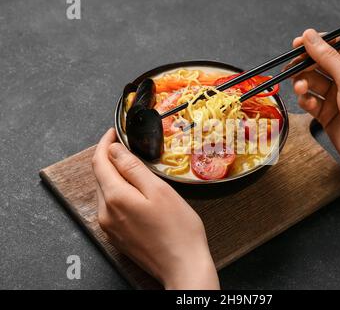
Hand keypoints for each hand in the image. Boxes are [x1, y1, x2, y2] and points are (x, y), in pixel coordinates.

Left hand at [92, 129, 218, 288]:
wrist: (183, 265)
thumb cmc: (178, 229)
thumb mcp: (159, 190)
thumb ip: (132, 168)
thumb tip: (113, 150)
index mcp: (115, 197)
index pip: (99, 162)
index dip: (104, 143)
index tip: (114, 132)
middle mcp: (106, 213)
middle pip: (101, 177)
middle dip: (110, 158)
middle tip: (127, 146)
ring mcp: (110, 227)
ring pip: (106, 192)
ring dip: (115, 176)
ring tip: (134, 168)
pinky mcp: (117, 236)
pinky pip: (112, 207)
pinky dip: (119, 193)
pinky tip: (136, 193)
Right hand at [292, 29, 339, 175]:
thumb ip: (328, 57)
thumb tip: (310, 35)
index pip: (334, 46)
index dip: (315, 43)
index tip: (297, 43)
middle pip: (318, 64)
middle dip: (304, 66)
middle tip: (292, 69)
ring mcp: (335, 97)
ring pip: (311, 82)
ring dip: (302, 84)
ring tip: (300, 89)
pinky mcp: (325, 113)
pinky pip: (309, 100)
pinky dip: (305, 101)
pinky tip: (308, 105)